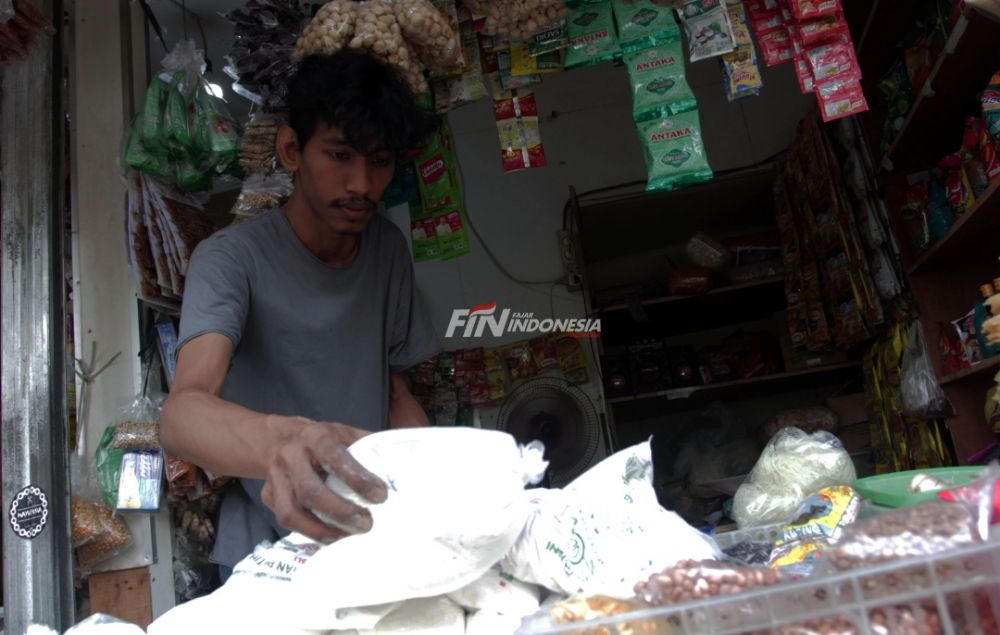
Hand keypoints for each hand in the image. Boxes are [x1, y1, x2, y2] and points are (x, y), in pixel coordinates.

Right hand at [260, 417, 386, 541]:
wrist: (277, 439)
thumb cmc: (322, 439)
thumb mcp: (345, 433)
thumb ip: (368, 445)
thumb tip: (402, 462)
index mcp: (316, 437)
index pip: (335, 457)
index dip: (357, 478)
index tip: (380, 496)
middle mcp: (291, 456)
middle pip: (310, 491)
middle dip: (340, 512)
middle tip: (366, 525)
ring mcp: (276, 477)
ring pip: (291, 512)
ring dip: (320, 530)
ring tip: (346, 537)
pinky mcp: (267, 495)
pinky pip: (285, 520)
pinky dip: (308, 532)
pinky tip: (329, 536)